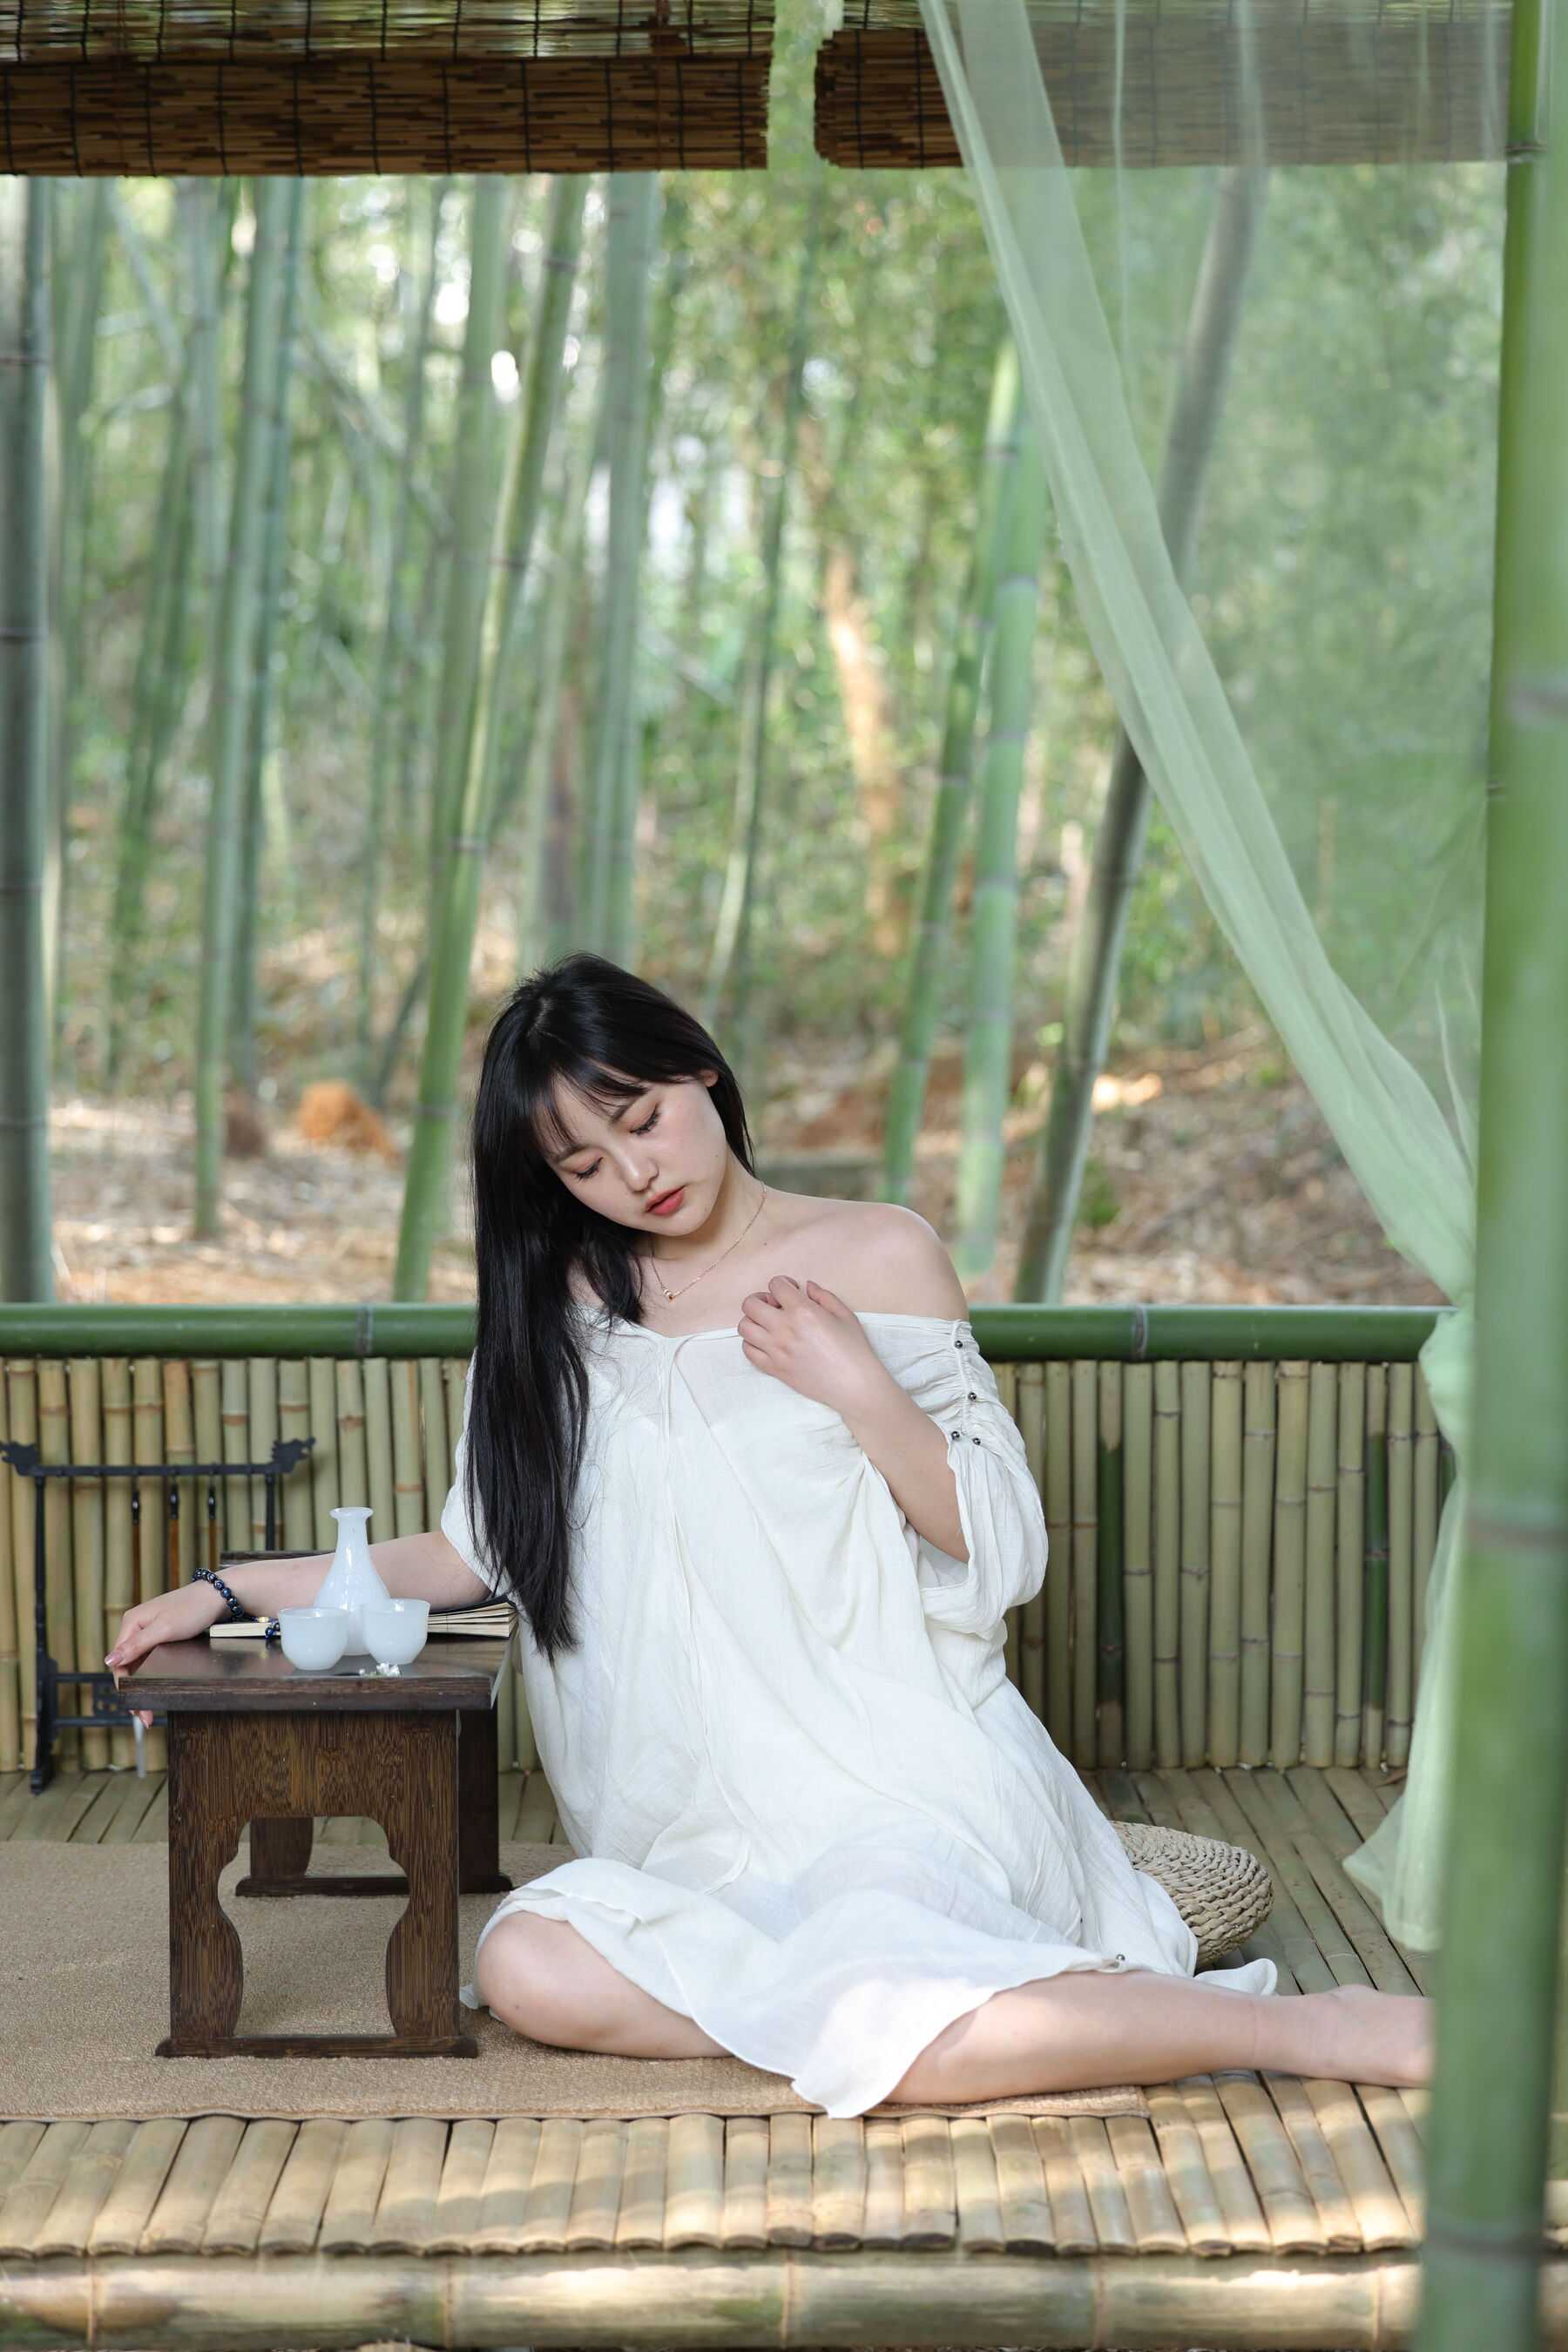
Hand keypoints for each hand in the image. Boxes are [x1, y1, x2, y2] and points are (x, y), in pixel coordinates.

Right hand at [106, 1582, 225, 1729]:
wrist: (220, 1595)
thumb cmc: (193, 1608)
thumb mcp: (165, 1628)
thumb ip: (137, 1645)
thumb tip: (109, 1661)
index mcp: (131, 1623)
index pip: (119, 1662)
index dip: (125, 1688)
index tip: (136, 1709)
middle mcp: (137, 1627)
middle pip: (127, 1666)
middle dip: (133, 1692)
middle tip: (145, 1716)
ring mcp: (149, 1631)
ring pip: (138, 1665)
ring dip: (141, 1686)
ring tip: (149, 1708)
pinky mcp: (162, 1635)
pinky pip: (150, 1659)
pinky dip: (151, 1675)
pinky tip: (155, 1688)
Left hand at [736, 1276, 887, 1417]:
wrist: (853, 1385)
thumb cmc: (853, 1349)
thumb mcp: (844, 1314)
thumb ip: (823, 1296)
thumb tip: (807, 1286)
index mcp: (803, 1311)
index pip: (775, 1285)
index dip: (783, 1283)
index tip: (792, 1291)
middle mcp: (784, 1329)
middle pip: (750, 1304)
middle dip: (761, 1299)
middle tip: (775, 1306)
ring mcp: (775, 1350)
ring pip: (744, 1327)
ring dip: (754, 1320)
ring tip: (769, 1325)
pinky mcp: (773, 1368)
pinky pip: (748, 1351)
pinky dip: (753, 1343)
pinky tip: (768, 1342)